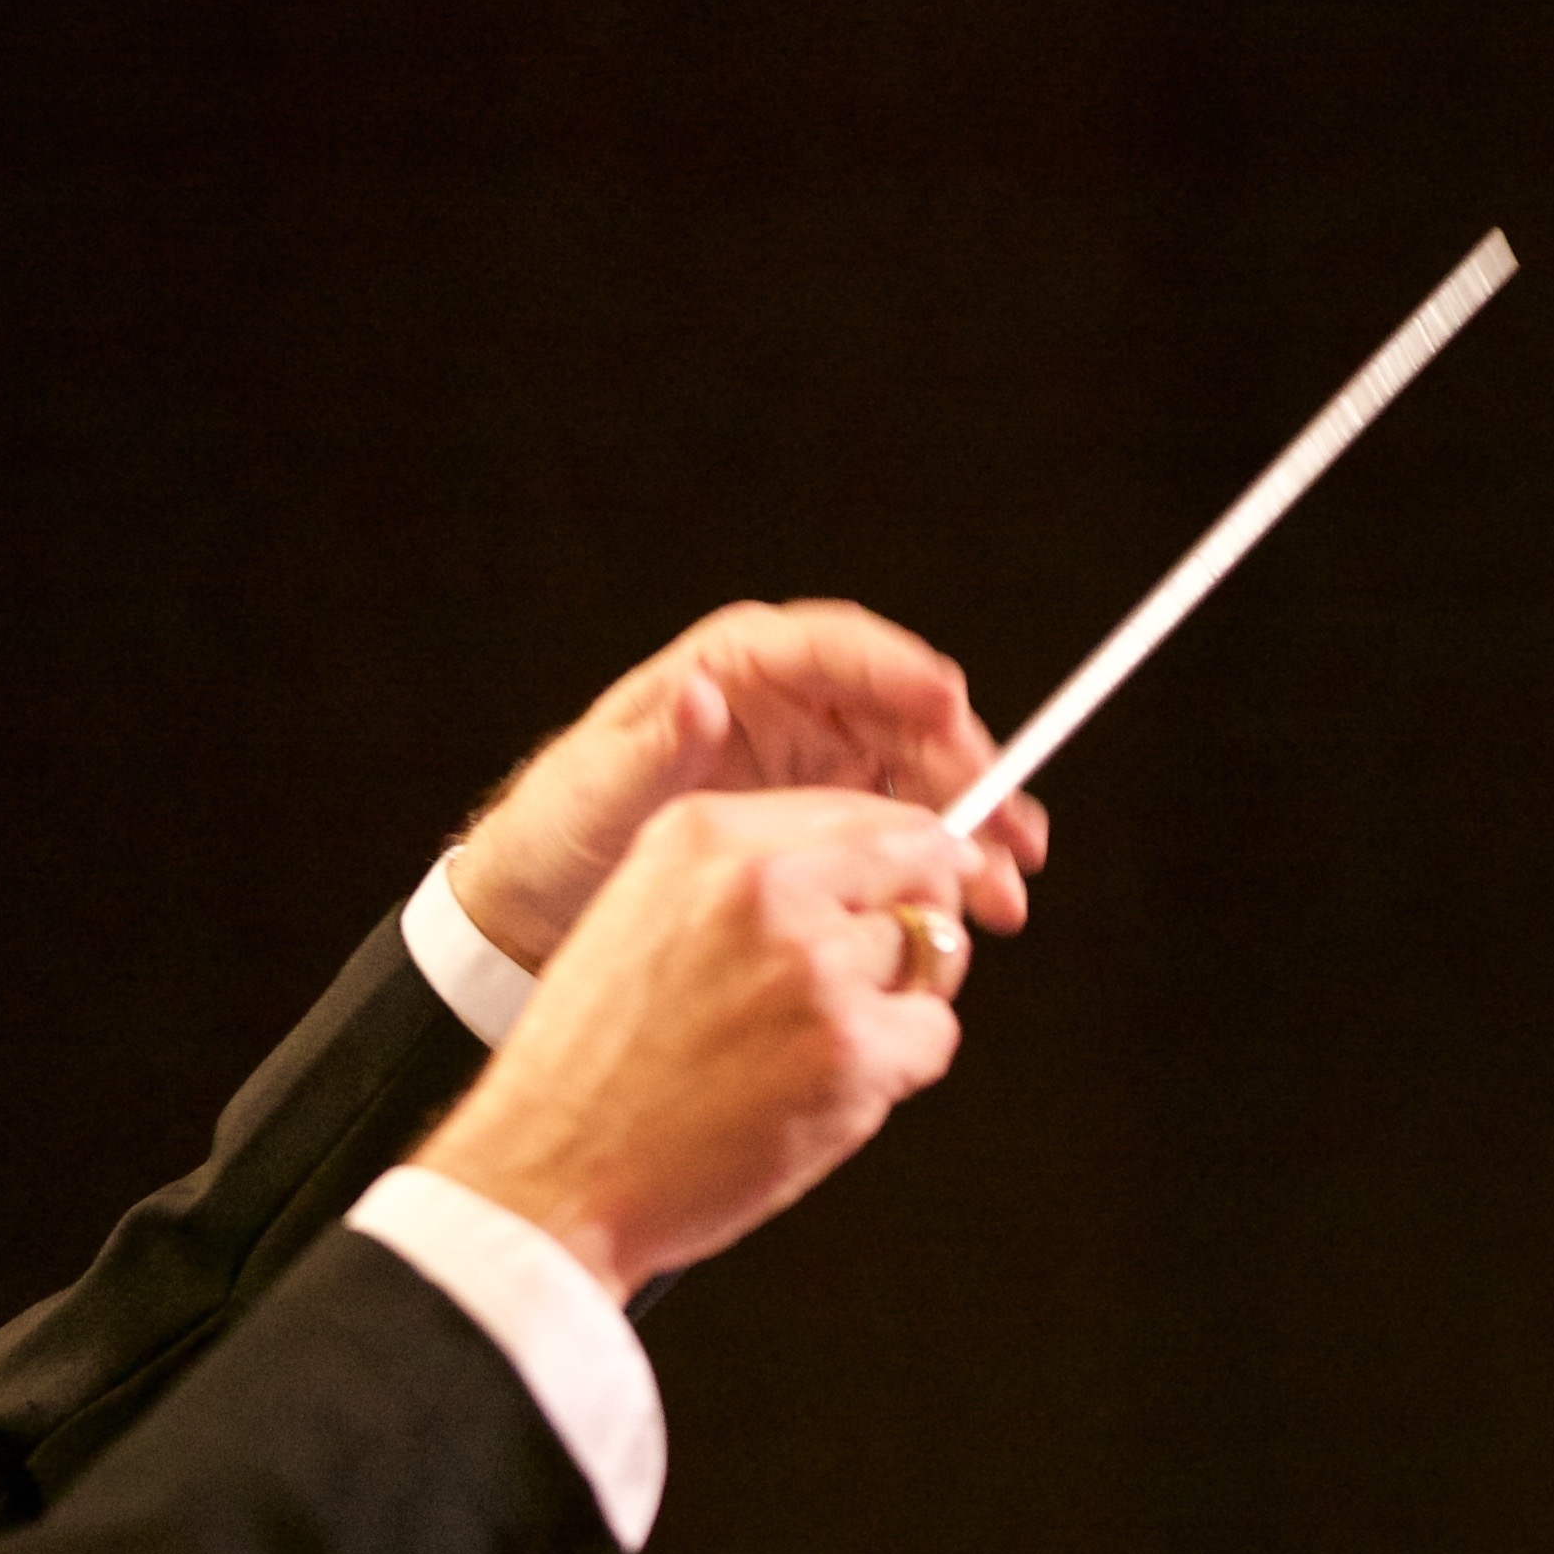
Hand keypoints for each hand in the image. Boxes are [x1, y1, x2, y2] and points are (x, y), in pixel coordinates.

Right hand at [407, 788, 984, 1297]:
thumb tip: (867, 865)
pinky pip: (932, 1037)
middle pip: (919, 869)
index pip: (863, 811)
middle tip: (882, 971)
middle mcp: (767, 885)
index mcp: (707, 836)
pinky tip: (822, 1089)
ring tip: (814, 1045)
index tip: (928, 876)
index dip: (911, 850)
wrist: (554, 1170)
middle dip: (923, 915)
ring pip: (931, 954)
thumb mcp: (642, 914)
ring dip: (899, 1000)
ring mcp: (815, 967)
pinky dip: (898, 1068)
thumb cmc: (593, 1063)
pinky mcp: (851, 1051)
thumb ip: (744, 874)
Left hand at [440, 600, 1046, 976]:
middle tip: (1006, 825)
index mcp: (736, 666)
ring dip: (972, 825)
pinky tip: (975, 903)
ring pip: (919, 774)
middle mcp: (790, 702)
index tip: (948, 707)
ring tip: (1008, 886)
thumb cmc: (562, 828)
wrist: (545, 899)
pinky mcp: (825, 816)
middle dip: (966, 766)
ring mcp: (815, 759)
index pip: (835, 649)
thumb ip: (655, 744)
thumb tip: (700, 694)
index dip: (899, 673)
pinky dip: (942, 861)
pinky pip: (903, 826)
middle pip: (902, 715)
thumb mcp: (598, 787)